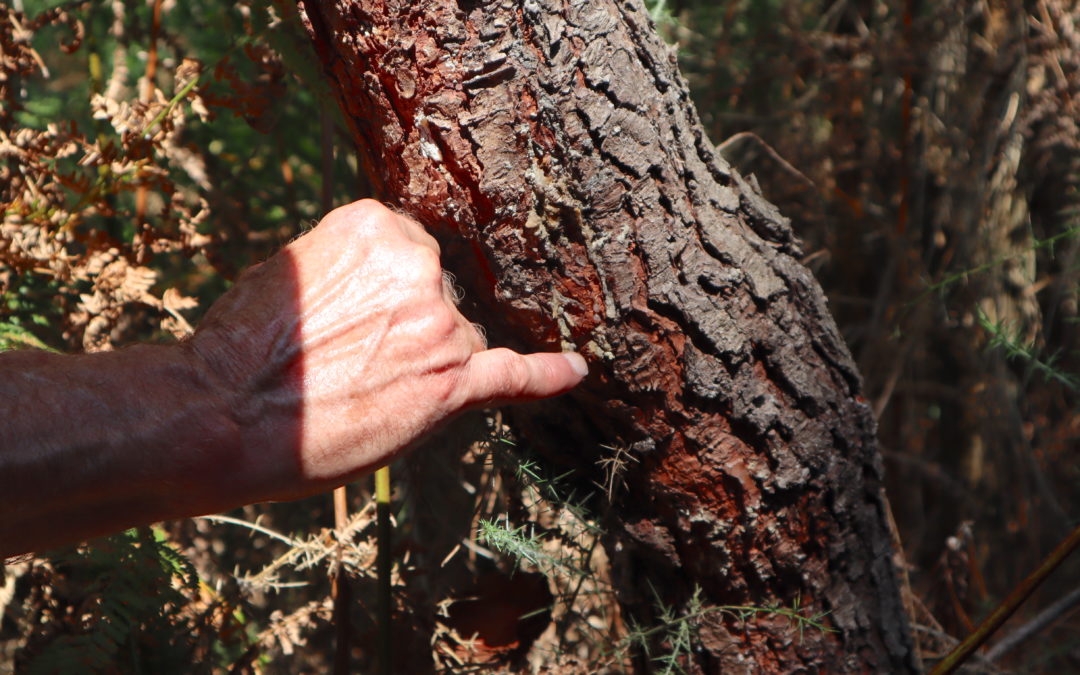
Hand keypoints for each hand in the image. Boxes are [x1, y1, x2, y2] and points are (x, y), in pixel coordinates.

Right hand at [191, 200, 586, 504]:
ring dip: (422, 365)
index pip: (411, 255)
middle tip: (345, 362)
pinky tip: (575, 369)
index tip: (356, 318)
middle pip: (438, 298)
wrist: (221, 413)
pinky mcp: (450, 385)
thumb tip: (381, 285)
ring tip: (360, 389)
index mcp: (376, 226)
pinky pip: (512, 375)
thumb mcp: (291, 270)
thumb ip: (350, 265)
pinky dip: (547, 374)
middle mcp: (419, 266)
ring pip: (457, 340)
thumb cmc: (240, 347)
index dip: (383, 296)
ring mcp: (440, 326)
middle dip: (402, 330)